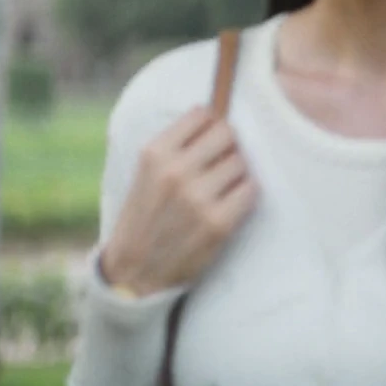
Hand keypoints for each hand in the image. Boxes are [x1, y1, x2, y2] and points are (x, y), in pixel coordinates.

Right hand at [100, 106, 257, 296]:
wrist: (135, 271)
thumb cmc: (145, 217)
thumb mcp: (146, 173)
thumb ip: (177, 147)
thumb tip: (220, 120)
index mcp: (154, 154)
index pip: (202, 114)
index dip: (211, 125)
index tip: (210, 139)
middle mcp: (175, 171)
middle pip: (228, 134)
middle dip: (228, 147)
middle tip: (220, 164)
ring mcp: (198, 197)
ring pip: (241, 162)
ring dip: (237, 173)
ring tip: (220, 189)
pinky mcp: (219, 222)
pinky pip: (251, 189)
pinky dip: (245, 194)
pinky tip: (230, 204)